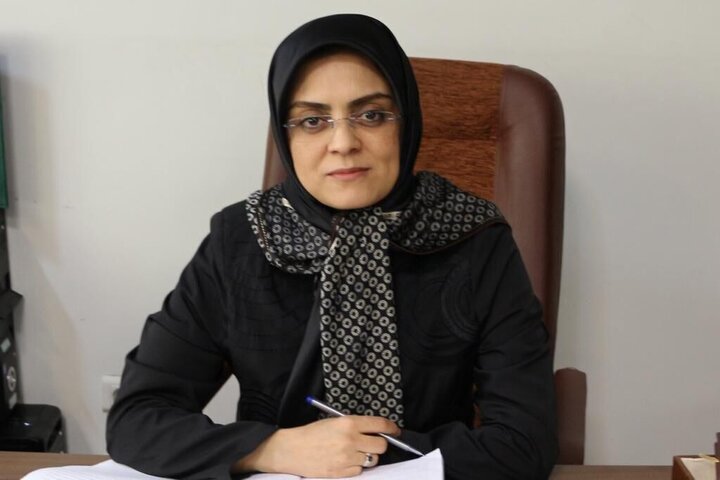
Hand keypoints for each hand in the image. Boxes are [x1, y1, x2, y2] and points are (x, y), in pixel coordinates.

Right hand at [234, 416, 400, 476]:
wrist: (292, 450)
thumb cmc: (311, 434)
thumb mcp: (334, 421)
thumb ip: (355, 425)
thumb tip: (376, 429)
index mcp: (348, 423)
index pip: (380, 424)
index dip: (392, 428)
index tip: (395, 430)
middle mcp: (350, 440)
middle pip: (381, 444)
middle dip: (379, 443)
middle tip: (372, 442)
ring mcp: (347, 457)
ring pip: (372, 459)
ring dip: (368, 456)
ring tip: (354, 452)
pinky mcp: (342, 472)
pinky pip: (360, 470)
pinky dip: (356, 466)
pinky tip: (345, 460)